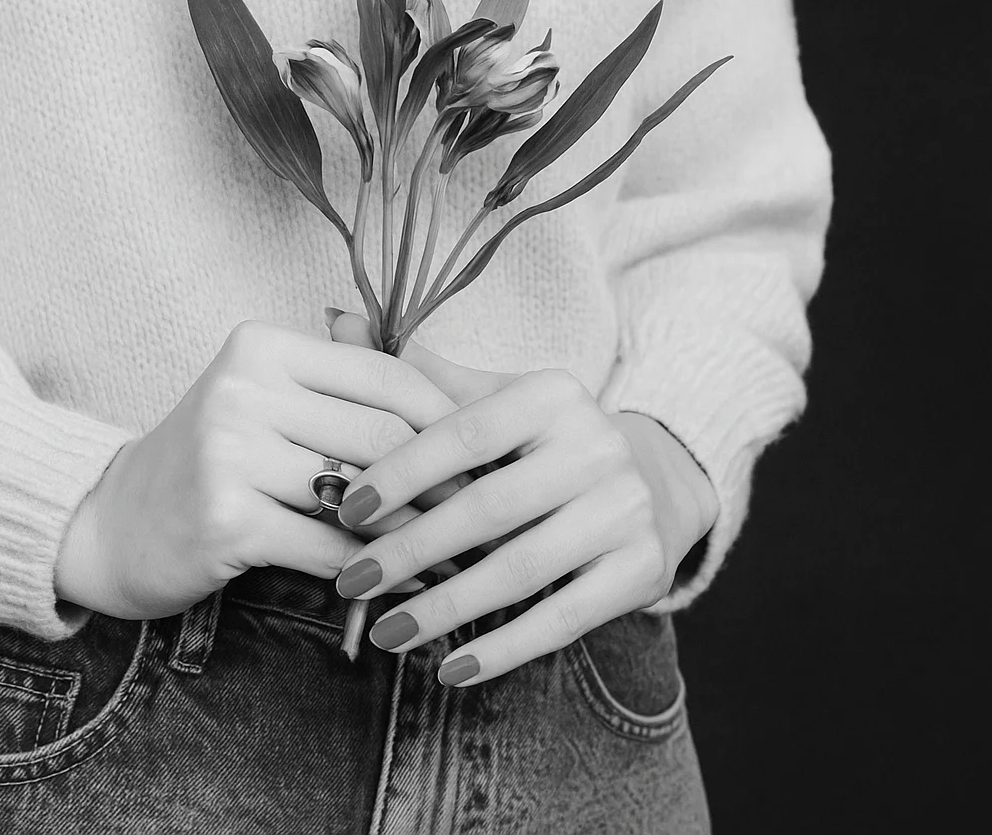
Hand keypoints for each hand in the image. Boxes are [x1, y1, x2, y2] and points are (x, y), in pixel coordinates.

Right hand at [54, 320, 459, 619]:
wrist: (115, 525)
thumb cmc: (215, 461)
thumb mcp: (270, 402)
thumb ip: (347, 392)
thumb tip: (465, 402)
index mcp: (262, 345)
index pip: (386, 373)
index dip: (447, 416)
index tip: (485, 453)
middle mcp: (243, 389)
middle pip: (385, 434)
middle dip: (443, 479)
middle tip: (482, 512)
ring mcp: (229, 454)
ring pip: (365, 494)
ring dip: (417, 532)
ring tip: (455, 552)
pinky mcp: (225, 520)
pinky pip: (331, 550)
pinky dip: (375, 573)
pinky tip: (404, 585)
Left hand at [326, 312, 715, 684]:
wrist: (656, 483)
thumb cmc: (544, 444)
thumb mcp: (495, 401)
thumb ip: (420, 375)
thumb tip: (335, 321)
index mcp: (552, 395)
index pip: (462, 435)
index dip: (400, 474)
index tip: (347, 511)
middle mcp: (597, 446)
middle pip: (486, 508)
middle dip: (409, 550)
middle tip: (350, 581)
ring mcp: (625, 509)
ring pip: (519, 570)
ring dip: (444, 608)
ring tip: (385, 632)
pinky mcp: (642, 570)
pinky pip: (561, 618)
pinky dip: (503, 648)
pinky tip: (451, 669)